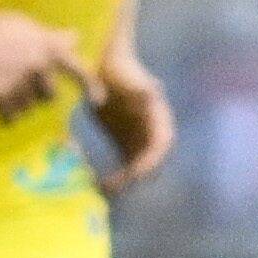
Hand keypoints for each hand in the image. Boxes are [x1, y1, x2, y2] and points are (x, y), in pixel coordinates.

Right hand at [0, 4, 92, 119]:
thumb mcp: (28, 27)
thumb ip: (53, 37)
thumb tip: (76, 37)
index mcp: (49, 48)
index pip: (79, 71)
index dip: (91, 87)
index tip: (97, 102)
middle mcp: (38, 66)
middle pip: (49, 97)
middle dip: (37, 93)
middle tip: (17, 80)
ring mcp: (19, 81)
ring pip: (28, 108)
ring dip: (18, 103)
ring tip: (2, 84)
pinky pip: (10, 117)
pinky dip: (5, 116)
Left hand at [89, 46, 172, 192]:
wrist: (106, 66)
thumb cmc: (119, 69)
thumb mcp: (129, 76)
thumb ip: (139, 87)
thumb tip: (152, 93)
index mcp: (159, 118)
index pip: (162, 143)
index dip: (152, 160)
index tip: (137, 173)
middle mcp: (152, 132)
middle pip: (150, 161)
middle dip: (135, 177)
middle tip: (115, 188)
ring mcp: (139, 139)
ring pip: (136, 167)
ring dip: (123, 181)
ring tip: (102, 190)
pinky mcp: (123, 142)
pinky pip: (123, 165)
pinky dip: (113, 176)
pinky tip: (95, 183)